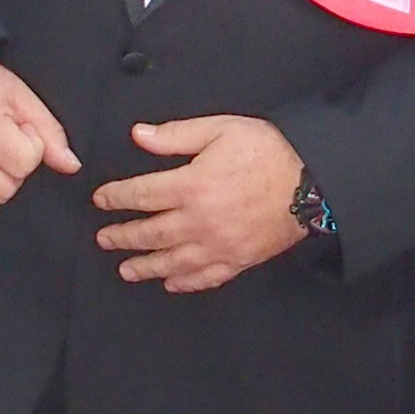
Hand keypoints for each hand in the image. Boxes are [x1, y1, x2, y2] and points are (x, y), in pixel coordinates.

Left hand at [91, 115, 309, 290]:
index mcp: (192, 186)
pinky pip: (205, 277)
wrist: (312, 183)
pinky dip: (184, 283)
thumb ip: (177, 135)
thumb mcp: (220, 130)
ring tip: (126, 270)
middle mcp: (199, 221)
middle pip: (150, 233)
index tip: (101, 200)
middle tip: (104, 239)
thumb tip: (139, 136)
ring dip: (145, 266)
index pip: (141, 195)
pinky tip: (170, 283)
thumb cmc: (268, 151)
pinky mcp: (237, 260)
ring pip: (172, 262)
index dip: (116, 197)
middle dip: (122, 236)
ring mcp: (218, 245)